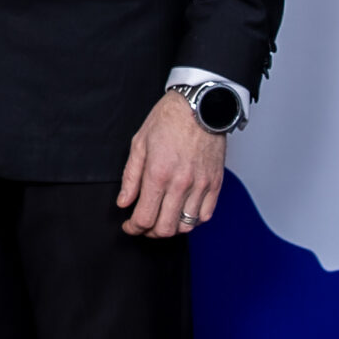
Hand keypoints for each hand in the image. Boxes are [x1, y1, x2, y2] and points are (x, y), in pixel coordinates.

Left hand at [117, 93, 226, 237]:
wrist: (200, 105)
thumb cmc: (168, 120)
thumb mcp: (139, 143)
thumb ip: (130, 177)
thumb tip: (124, 202)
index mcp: (158, 174)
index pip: (144, 218)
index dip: (133, 228)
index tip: (129, 226)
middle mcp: (180, 184)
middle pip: (165, 228)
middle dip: (149, 232)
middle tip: (143, 225)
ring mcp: (201, 185)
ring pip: (186, 226)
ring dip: (171, 228)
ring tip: (163, 219)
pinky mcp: (215, 183)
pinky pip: (205, 215)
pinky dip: (192, 220)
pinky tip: (183, 212)